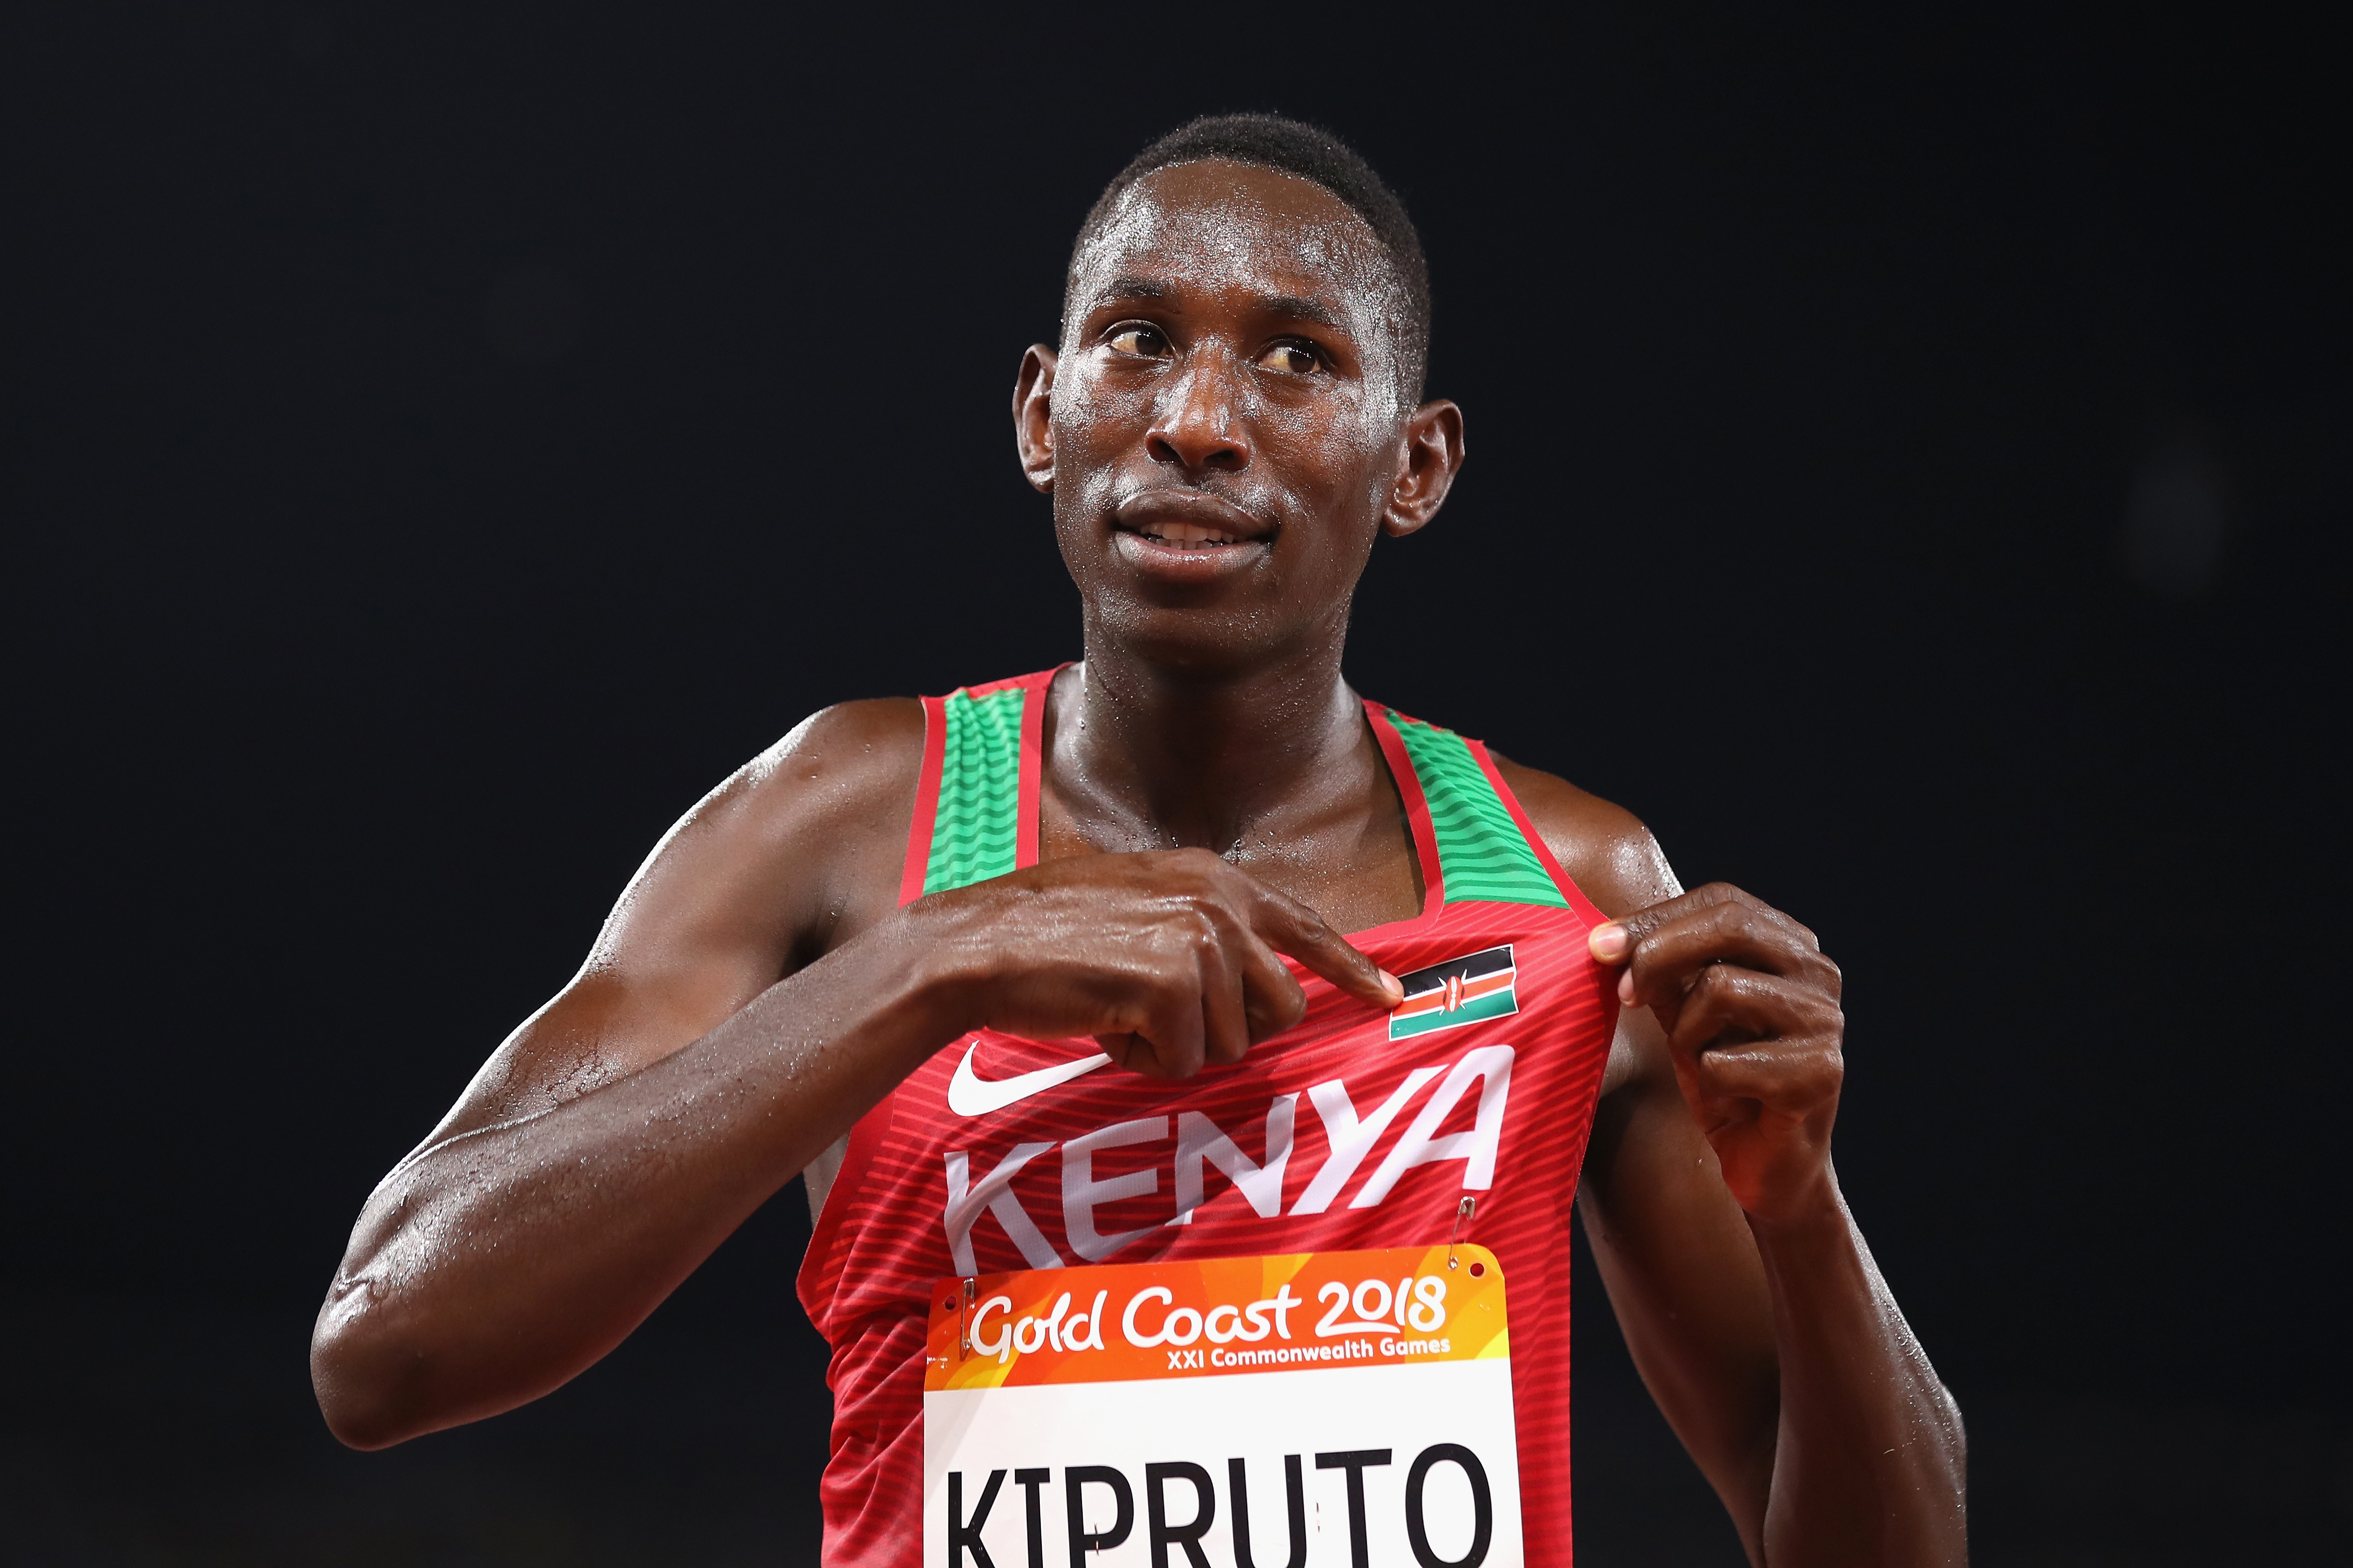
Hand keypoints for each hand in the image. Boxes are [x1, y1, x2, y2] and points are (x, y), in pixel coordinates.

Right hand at [916, 848, 1402, 1079]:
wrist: (981, 945)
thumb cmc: (1050, 938)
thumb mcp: (1142, 908)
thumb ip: (1204, 932)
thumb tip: (1257, 990)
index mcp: (1213, 878)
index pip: (1303, 925)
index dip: (1349, 967)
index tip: (1389, 995)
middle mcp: (1218, 901)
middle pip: (1279, 1006)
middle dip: (1231, 1032)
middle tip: (1163, 1019)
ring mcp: (1199, 941)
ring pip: (1232, 1042)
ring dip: (1176, 1047)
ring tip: (1120, 1009)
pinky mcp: (1174, 985)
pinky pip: (1186, 1062)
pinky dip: (1143, 1060)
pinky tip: (1105, 1023)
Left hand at [1588, 885, 1843, 1224]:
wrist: (1768, 1164)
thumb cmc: (1726, 1079)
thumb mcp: (1684, 1014)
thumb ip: (1661, 972)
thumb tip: (1606, 940)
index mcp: (1791, 947)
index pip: (1722, 900)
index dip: (1655, 918)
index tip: (1599, 947)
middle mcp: (1819, 974)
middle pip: (1731, 925)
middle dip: (1660, 953)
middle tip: (1625, 994)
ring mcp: (1826, 1022)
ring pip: (1723, 988)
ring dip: (1687, 1032)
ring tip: (1700, 1063)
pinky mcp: (1821, 1074)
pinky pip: (1727, 1059)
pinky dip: (1709, 1081)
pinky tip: (1730, 1098)